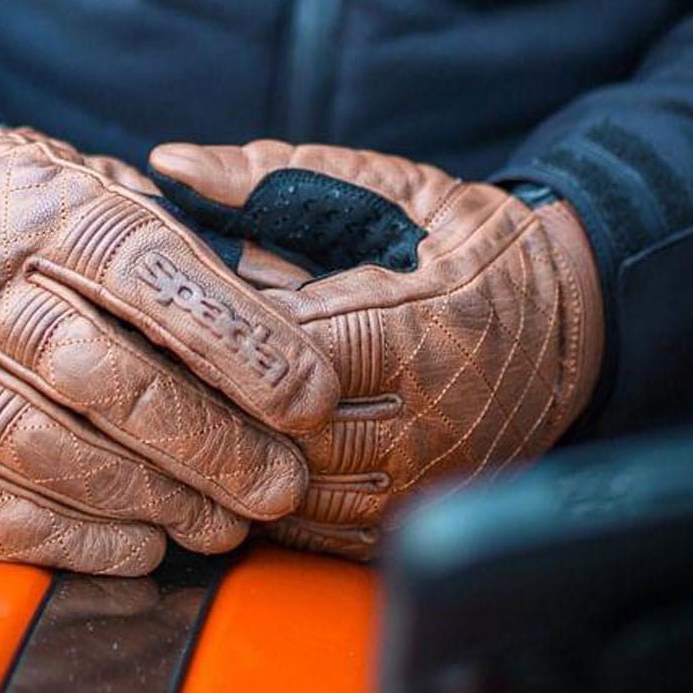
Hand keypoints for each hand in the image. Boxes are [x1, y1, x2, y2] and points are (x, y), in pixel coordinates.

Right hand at [0, 123, 337, 574]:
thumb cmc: (28, 228)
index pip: (151, 274)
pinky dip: (75, 539)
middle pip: (104, 375)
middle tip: (280, 486)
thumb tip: (284, 325)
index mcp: (48, 212)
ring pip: (50, 451)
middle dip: (208, 443)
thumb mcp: (101, 191)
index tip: (311, 398)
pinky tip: (141, 547)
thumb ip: (184, 245)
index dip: (239, 341)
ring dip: (152, 500)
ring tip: (224, 525)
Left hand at [149, 140, 604, 559]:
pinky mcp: (410, 514)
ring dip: (225, 455)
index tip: (150, 311)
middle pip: (279, 427)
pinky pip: (316, 531)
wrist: (561, 324)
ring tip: (166, 418)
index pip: (285, 345)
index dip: (210, 331)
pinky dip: (261, 499)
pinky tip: (225, 460)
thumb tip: (168, 162)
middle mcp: (425, 413)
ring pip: (289, 489)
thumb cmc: (460, 245)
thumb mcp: (380, 189)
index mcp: (419, 322)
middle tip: (132, 372)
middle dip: (206, 399)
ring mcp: (419, 475)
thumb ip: (272, 176)